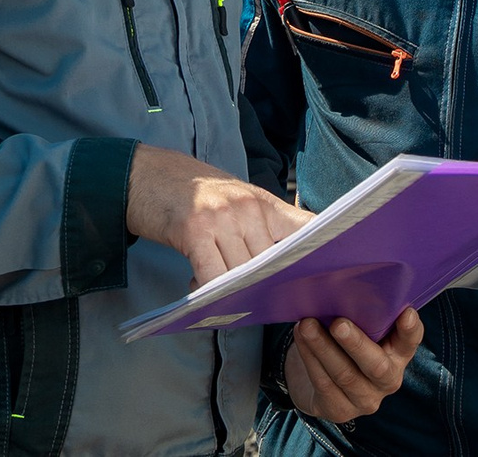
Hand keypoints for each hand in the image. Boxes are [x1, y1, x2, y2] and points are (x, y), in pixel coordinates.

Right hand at [125, 144, 308, 286]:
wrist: (147, 174)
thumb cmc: (193, 194)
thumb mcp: (237, 201)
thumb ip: (261, 228)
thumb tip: (282, 270)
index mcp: (264, 202)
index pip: (307, 227)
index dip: (321, 251)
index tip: (330, 274)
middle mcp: (248, 208)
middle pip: (270, 265)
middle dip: (264, 287)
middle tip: (253, 302)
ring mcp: (222, 218)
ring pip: (242, 274)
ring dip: (232, 292)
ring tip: (219, 293)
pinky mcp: (194, 231)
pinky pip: (212, 277)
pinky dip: (208, 291)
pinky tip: (197, 286)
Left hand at [285, 309, 422, 422]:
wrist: (318, 380)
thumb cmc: (342, 343)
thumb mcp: (358, 328)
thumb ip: (362, 314)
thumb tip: (344, 286)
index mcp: (398, 354)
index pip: (410, 341)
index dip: (410, 330)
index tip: (406, 313)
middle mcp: (388, 380)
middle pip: (376, 365)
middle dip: (356, 344)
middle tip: (338, 323)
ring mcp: (365, 399)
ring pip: (345, 375)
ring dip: (323, 348)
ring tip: (306, 325)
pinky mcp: (340, 410)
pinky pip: (324, 385)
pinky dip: (310, 360)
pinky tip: (301, 342)